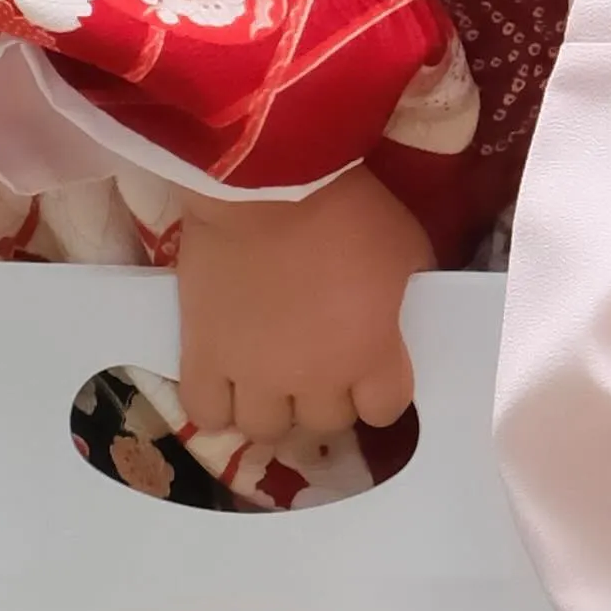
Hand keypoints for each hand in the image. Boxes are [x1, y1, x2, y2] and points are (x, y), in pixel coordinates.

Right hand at [168, 166, 432, 494]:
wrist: (265, 181)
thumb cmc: (347, 207)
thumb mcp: (407, 246)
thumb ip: (407, 297)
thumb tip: (399, 319)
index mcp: (370, 354)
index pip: (384, 410)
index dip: (380, 391)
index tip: (373, 368)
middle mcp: (313, 378)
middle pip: (325, 423)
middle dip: (328, 398)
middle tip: (320, 364)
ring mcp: (253, 373)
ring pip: (265, 429)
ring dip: (274, 409)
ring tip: (271, 380)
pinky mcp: (203, 355)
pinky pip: (205, 413)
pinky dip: (217, 407)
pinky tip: (227, 386)